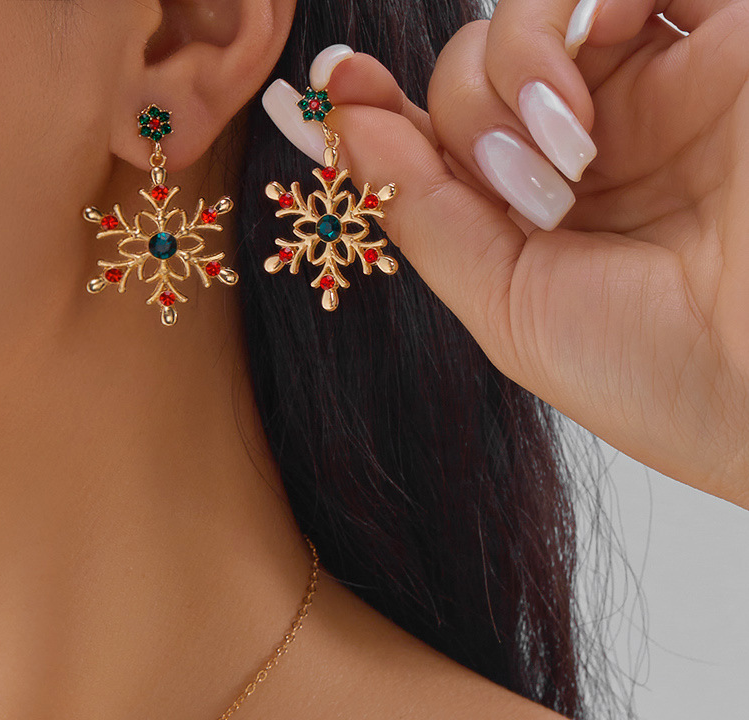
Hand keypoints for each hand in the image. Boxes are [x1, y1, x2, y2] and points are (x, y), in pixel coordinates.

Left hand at [261, 0, 748, 506]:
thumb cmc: (654, 370)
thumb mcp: (506, 304)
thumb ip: (427, 213)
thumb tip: (342, 127)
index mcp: (547, 213)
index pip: (443, 138)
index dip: (379, 112)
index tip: (324, 93)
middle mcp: (601, 141)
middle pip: (474, 70)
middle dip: (466, 121)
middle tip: (526, 191)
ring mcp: (663, 83)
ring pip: (534, 12)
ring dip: (511, 68)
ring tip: (561, 151)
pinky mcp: (730, 36)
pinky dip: (575, 7)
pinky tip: (586, 84)